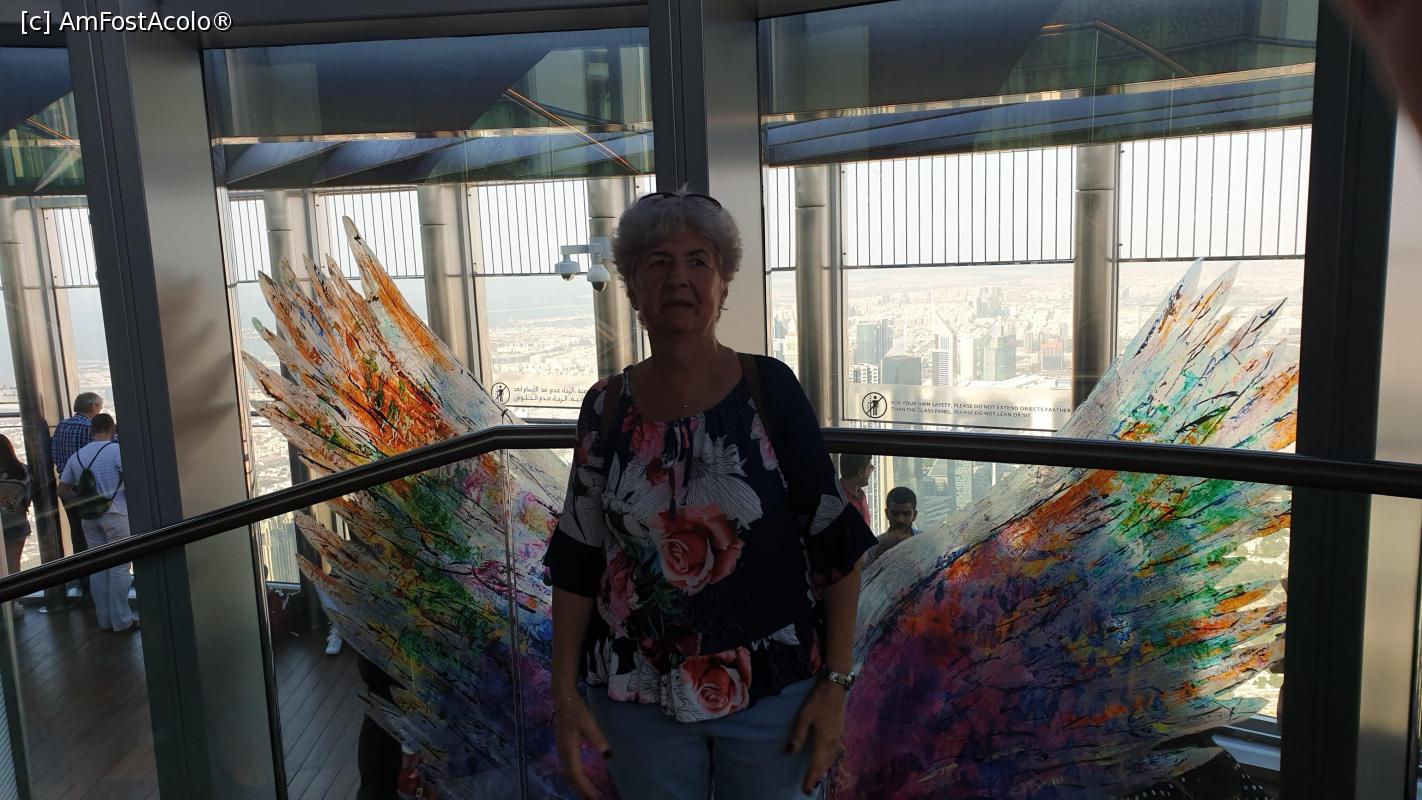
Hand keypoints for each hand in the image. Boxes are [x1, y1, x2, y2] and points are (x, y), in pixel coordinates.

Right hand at [554, 694, 610, 799]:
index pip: (575, 773)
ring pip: (568, 773)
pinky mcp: (564, 748)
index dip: (583, 787)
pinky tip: (582, 779)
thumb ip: (597, 739)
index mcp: (568, 748)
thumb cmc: (576, 710)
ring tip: (588, 794)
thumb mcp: (588, 723)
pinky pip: (568, 767)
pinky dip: (575, 777)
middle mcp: (563, 753)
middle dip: (580, 790)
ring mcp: (562, 751)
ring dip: (577, 785)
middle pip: (570, 777)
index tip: (593, 798)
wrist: (563, 698)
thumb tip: (609, 756)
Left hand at [787, 679, 847, 794]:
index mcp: (824, 740)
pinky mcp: (840, 732)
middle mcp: (833, 742)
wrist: (835, 686)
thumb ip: (798, 735)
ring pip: (831, 759)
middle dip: (817, 777)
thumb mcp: (804, 715)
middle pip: (825, 764)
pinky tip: (825, 761)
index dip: (811, 777)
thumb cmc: (818, 700)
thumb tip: (790, 752)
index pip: (817, 764)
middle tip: (809, 788)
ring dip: (823, 770)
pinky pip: (834, 753)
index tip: (806, 789)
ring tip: (816, 779)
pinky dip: (828, 761)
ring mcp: (838, 737)